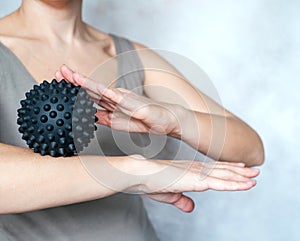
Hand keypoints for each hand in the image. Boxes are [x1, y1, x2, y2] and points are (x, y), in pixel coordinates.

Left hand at [56, 65, 180, 135]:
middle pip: (89, 88)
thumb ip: (103, 118)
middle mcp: (114, 97)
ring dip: (82, 81)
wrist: (166, 120)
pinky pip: (113, 96)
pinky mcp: (130, 101)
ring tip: (67, 73)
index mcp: (110, 103)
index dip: (73, 89)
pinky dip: (99, 90)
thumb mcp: (118, 123)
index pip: (88, 95)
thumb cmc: (145, 121)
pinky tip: (88, 84)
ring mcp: (121, 97)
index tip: (58, 84)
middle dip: (72, 80)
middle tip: (58, 72)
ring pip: (98, 88)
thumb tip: (87, 117)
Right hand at [125, 155, 258, 212]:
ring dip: (241, 176)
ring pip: (224, 174)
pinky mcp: (195, 180)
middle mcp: (194, 169)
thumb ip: (181, 200)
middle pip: (221, 169)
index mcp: (187, 171)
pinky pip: (221, 183)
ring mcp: (196, 173)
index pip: (211, 169)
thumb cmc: (148, 181)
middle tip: (253, 170)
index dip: (226, 168)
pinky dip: (235, 184)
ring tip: (255, 175)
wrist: (138, 173)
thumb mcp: (168, 194)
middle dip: (238, 170)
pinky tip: (246, 184)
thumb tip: (191, 207)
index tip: (238, 167)